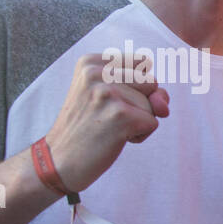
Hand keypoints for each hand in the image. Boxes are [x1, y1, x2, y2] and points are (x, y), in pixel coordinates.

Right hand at [45, 51, 169, 191]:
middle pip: (151, 83)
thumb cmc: (89, 129)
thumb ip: (146, 90)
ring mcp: (108, 93)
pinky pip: (153, 123)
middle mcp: (97, 72)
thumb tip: (164, 106)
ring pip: (153, 105)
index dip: (135, 87)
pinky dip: (140, 136)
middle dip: (140, 104)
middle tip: (107, 117)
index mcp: (91, 62)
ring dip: (138, 122)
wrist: (58, 161)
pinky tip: (113, 138)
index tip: (106, 101)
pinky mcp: (120, 116)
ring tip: (107, 128)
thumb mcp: (111, 98)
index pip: (143, 63)